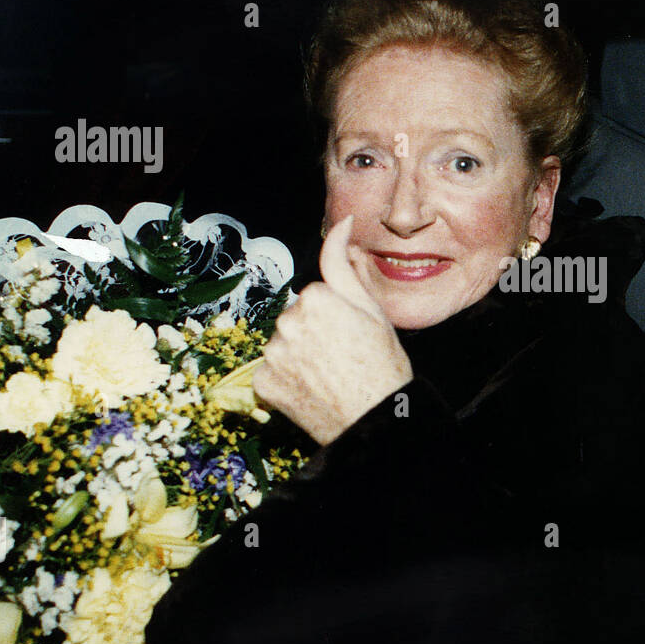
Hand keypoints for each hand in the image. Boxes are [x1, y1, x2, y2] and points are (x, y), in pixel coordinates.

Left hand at [253, 215, 412, 444]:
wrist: (374, 420)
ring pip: (283, 342)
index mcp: (315, 297)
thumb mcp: (371, 309)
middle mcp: (287, 321)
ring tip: (328, 374)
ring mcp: (272, 354)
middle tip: (343, 355)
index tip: (352, 334)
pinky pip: (271, 371)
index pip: (316, 295)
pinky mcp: (262, 382)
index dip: (337, 314)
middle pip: (297, 317)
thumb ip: (344, 264)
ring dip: (299, 354)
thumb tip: (342, 223)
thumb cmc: (382, 365)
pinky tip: (310, 388)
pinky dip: (287, 379)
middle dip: (314, 331)